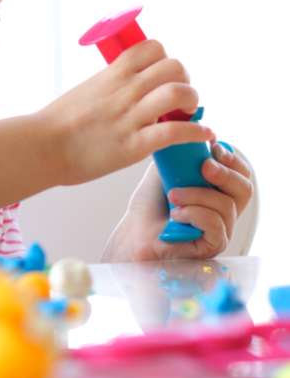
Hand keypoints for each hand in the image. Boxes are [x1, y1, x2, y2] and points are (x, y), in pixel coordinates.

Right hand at [39, 39, 213, 185]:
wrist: (41, 147)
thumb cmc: (56, 125)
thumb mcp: (85, 92)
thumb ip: (109, 88)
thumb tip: (125, 90)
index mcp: (111, 74)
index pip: (152, 48)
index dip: (165, 60)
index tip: (164, 76)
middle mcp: (125, 90)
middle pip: (174, 67)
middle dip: (184, 80)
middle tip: (179, 98)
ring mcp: (131, 117)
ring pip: (179, 93)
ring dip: (193, 102)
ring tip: (189, 114)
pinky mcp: (134, 145)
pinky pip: (176, 131)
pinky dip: (196, 132)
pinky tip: (200, 135)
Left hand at [102, 143, 253, 261]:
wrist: (133, 230)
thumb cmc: (148, 205)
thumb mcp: (166, 171)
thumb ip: (183, 154)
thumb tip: (200, 132)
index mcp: (218, 191)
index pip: (242, 174)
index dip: (233, 160)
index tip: (214, 147)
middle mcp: (224, 210)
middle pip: (245, 190)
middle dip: (225, 174)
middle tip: (204, 167)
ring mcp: (221, 230)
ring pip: (226, 206)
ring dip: (197, 195)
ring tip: (173, 195)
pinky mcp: (212, 245)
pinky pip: (215, 225)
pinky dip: (194, 214)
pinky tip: (176, 214)